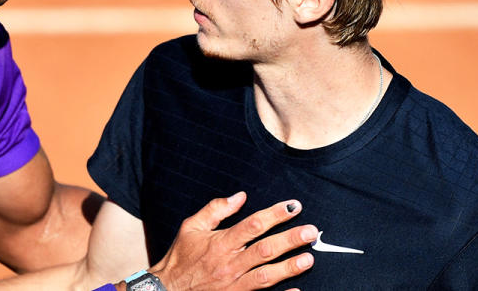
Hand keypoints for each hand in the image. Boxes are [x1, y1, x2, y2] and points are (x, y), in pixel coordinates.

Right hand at [149, 192, 315, 290]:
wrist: (166, 290)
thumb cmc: (181, 257)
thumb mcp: (191, 227)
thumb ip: (216, 209)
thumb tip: (240, 196)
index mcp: (221, 243)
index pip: (253, 225)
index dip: (275, 214)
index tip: (294, 207)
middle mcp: (229, 264)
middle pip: (264, 250)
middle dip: (290, 240)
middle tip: (311, 232)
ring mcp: (233, 285)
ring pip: (266, 276)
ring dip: (289, 268)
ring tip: (309, 259)